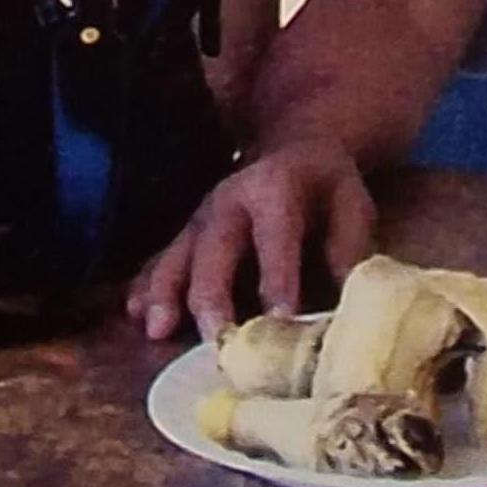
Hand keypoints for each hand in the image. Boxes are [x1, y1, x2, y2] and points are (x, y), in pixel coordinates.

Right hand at [128, 143, 377, 345]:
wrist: (293, 147)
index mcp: (276, 189)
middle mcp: (229, 200)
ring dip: (165, 292)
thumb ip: (349, 250)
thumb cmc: (326, 186)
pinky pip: (159, 259)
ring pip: (177, 255)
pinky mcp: (185, 232)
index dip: (278, 279)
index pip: (275, 238)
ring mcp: (200, 217)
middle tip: (215, 339)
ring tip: (157, 329)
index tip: (280, 321)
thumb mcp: (352, 204)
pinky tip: (134, 314)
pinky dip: (145, 286)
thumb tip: (349, 303)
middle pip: (215, 249)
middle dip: (211, 295)